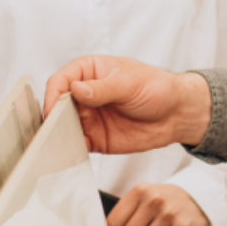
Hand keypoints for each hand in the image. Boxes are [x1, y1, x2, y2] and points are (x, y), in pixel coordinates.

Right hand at [43, 56, 212, 153]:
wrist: (176, 113)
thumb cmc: (157, 87)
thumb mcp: (130, 82)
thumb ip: (103, 88)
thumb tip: (77, 89)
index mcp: (90, 71)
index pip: (61, 80)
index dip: (53, 95)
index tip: (53, 110)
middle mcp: (85, 94)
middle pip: (56, 105)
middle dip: (51, 118)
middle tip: (50, 131)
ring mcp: (88, 117)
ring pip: (62, 127)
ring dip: (58, 136)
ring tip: (56, 146)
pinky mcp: (94, 138)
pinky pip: (75, 145)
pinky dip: (69, 150)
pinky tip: (69, 154)